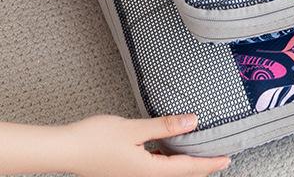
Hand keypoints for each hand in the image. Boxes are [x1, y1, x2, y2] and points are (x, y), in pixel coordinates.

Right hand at [63, 114, 230, 176]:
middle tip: (219, 155)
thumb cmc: (96, 139)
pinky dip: (168, 160)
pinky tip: (169, 149)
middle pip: (180, 174)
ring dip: (184, 163)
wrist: (67, 150)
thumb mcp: (134, 129)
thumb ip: (164, 126)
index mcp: (149, 172)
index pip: (187, 169)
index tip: (227, 158)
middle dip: (201, 165)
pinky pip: (155, 169)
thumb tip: (192, 122)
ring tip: (199, 151)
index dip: (209, 163)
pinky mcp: (126, 172)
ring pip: (168, 172)